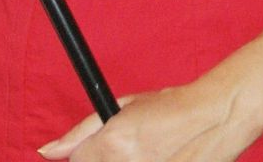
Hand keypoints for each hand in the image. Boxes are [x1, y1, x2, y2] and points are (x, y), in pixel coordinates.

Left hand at [37, 77, 262, 161]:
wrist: (214, 117)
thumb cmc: (171, 106)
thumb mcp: (125, 106)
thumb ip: (83, 131)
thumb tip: (47, 151)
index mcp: (111, 145)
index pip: (79, 161)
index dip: (89, 152)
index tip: (106, 145)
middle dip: (107, 159)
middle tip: (131, 147)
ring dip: (126, 161)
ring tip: (149, 150)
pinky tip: (159, 154)